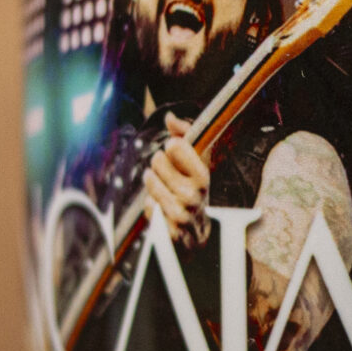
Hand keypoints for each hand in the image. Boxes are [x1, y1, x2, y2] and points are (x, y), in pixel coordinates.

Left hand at [143, 115, 210, 248]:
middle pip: (157, 160)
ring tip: (160, 184)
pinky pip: (148, 206)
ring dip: (152, 182)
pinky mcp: (170, 231)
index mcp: (203, 175)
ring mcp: (181, 214)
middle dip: (158, 164)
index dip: (171, 147)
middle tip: (166, 171)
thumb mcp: (197, 162)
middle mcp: (194, 194)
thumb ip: (185, 135)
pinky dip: (151, 205)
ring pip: (150, 181)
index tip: (176, 153)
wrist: (200, 233)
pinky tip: (162, 208)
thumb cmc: (195, 188)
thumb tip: (169, 117)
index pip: (174, 145)